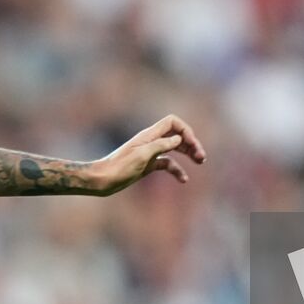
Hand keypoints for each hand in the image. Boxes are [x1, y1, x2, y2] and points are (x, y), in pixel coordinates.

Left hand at [89, 115, 207, 195]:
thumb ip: (161, 145)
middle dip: (191, 143)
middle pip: (176, 135)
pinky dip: (177, 169)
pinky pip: (167, 163)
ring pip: (174, 148)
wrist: (101, 180)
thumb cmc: (119, 168)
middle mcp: (151, 142)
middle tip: (201, 157)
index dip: (185, 130)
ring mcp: (150, 153)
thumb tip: (178, 139)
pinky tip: (183, 179)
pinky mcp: (148, 165)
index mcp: (149, 136)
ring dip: (188, 153)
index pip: (173, 122)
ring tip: (200, 162)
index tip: (192, 145)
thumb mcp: (142, 156)